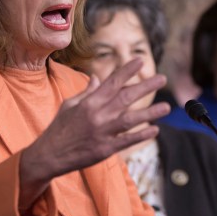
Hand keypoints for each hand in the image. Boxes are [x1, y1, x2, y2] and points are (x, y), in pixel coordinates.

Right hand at [19, 58, 168, 205]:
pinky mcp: (105, 149)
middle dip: (145, 87)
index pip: (112, 82)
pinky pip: (127, 140)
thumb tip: (97, 77)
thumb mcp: (70, 105)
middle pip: (125, 98)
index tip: (140, 60)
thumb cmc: (59, 127)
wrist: (50, 154)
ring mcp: (102, 132)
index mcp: (89, 102)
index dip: (127, 70)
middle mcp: (98, 115)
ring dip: (150, 112)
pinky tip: (154, 130)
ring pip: (130, 119)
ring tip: (166, 107)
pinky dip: (141, 135)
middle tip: (162, 78)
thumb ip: (87, 92)